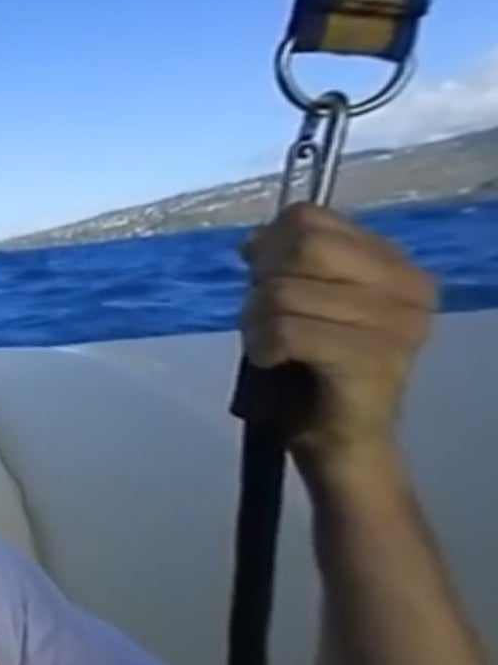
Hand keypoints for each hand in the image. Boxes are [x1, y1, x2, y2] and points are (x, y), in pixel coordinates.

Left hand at [239, 204, 437, 464]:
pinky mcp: (373, 360)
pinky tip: (272, 362)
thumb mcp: (302, 300)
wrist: (342, 446)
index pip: (310, 218)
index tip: (263, 280)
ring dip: (255, 322)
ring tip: (267, 348)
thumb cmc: (315, 370)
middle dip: (264, 281)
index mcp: (397, 264)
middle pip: (302, 246)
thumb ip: (287, 262)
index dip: (270, 245)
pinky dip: (263, 345)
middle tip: (264, 318)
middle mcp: (409, 288)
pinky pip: (288, 330)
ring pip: (285, 292)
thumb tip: (254, 241)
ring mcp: (397, 325)